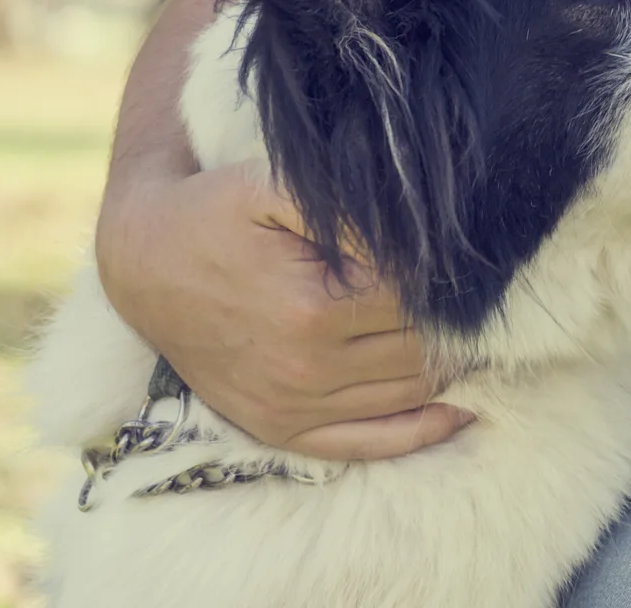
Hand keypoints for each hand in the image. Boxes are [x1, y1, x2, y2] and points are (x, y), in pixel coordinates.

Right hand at [95, 162, 474, 459]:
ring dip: (454, 368)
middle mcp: (306, 368)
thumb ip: (352, 210)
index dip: (453, 280)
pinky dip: (424, 429)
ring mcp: (293, 406)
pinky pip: (370, 443)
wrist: (142, 261)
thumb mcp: (276, 186)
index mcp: (313, 309)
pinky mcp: (281, 429)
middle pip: (425, 351)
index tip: (474, 261)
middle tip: (488, 297)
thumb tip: (424, 236)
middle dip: (462, 323)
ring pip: (410, 396)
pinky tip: (462, 406)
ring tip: (478, 334)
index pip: (422, 301)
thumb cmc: (216, 212)